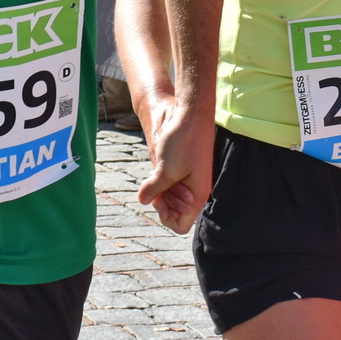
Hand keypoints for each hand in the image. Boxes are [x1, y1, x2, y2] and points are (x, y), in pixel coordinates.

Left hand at [133, 90, 212, 234]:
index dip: (166, 218)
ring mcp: (190, 180)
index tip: (158, 199)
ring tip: (155, 175)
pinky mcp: (183, 169)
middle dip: (161, 204)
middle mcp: (195, 191)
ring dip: (160, 191)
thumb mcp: (165, 169)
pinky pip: (170, 184)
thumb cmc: (182, 142)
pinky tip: (157, 167)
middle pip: (175, 213)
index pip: (181, 225)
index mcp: (197, 196)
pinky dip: (161, 181)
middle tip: (153, 186)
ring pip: (171, 198)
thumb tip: (143, 200)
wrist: (190, 114)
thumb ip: (154, 189)